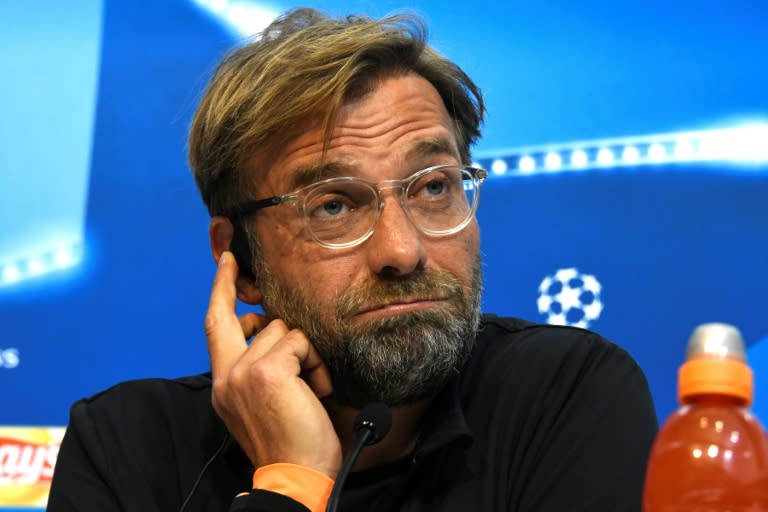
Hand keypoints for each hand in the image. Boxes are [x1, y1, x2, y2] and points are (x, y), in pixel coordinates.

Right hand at [205, 251, 341, 477]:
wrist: (297, 476)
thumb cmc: (290, 441)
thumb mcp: (262, 403)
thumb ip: (257, 368)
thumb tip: (271, 331)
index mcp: (223, 386)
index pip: (214, 330)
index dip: (218, 294)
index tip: (224, 266)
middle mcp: (226, 376)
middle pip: (227, 316)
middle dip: (227, 282)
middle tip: (232, 262)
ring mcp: (243, 372)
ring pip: (280, 329)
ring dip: (305, 352)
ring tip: (310, 384)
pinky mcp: (267, 371)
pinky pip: (299, 342)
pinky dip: (315, 362)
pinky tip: (317, 388)